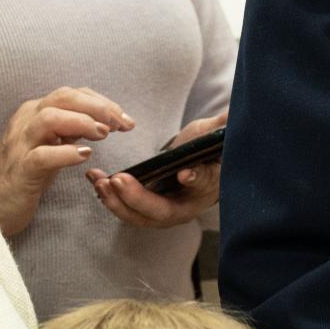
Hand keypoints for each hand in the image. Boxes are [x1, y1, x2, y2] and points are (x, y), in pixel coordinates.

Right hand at [0, 86, 134, 236]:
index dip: (102, 102)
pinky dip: (66, 153)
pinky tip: (85, 155)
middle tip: (120, 124)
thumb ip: (72, 128)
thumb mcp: (51, 142)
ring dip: (83, 122)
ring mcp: (20, 144)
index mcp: (35, 111)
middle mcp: (26, 121)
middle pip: (62, 98)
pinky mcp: (20, 170)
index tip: (125, 118)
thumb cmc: (25, 169)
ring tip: (103, 134)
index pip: (72, 94)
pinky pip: (42, 155)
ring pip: (50, 118)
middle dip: (97, 107)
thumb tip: (105, 119)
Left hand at [87, 110, 226, 228]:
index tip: (184, 173)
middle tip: (119, 180)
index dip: (195, 179)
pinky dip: (109, 197)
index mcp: (209, 186)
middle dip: (137, 198)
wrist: (196, 166)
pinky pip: (126, 209)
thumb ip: (223, 124)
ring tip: (101, 181)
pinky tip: (95, 180)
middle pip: (162, 211)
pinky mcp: (145, 210)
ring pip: (138, 216)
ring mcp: (164, 213)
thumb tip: (235, 112)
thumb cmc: (208, 150)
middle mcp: (186, 207)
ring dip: (116, 201)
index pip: (204, 184)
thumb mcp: (215, 134)